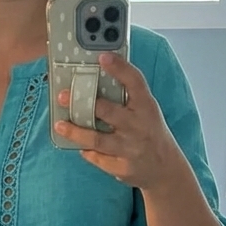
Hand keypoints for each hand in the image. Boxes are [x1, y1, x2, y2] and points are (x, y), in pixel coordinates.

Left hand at [54, 52, 184, 190]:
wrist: (165, 169)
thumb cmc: (150, 133)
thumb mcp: (147, 111)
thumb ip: (128, 98)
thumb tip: (97, 81)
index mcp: (146, 106)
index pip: (134, 82)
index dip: (119, 68)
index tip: (102, 57)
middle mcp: (138, 126)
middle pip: (108, 111)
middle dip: (84, 103)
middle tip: (63, 96)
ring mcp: (129, 148)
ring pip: (97, 139)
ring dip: (75, 132)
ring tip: (59, 125)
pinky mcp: (121, 168)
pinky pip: (97, 158)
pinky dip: (86, 151)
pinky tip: (78, 145)